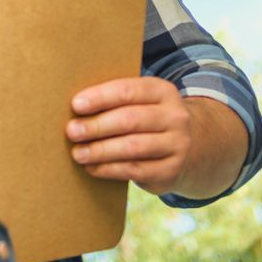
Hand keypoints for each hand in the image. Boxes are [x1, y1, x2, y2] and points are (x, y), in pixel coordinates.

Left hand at [64, 76, 193, 195]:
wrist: (190, 149)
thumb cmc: (149, 120)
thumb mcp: (143, 102)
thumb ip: (117, 101)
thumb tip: (76, 108)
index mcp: (163, 91)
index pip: (128, 91)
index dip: (100, 97)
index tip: (76, 105)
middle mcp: (175, 117)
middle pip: (130, 120)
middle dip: (97, 126)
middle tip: (71, 131)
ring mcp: (177, 145)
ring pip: (132, 147)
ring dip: (100, 150)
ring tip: (77, 153)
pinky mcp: (171, 171)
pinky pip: (135, 170)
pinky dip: (109, 169)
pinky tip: (92, 167)